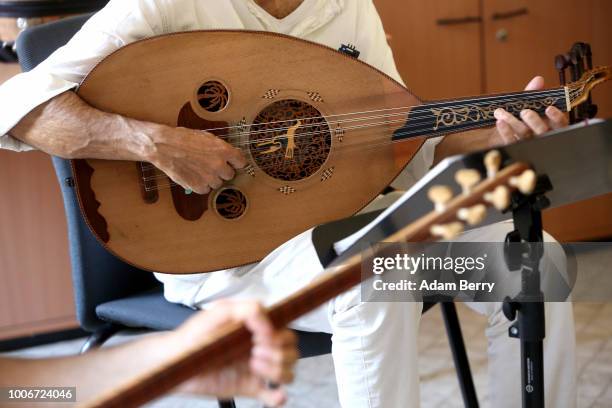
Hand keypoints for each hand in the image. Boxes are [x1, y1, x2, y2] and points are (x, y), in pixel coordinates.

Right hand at [149, 126, 246, 193]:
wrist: (164, 146)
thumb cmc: (184, 138)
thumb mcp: (207, 137)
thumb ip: (222, 148)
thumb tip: (233, 154)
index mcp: (224, 150)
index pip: (241, 162)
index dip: (236, 163)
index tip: (233, 163)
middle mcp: (219, 165)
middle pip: (229, 175)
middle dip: (222, 171)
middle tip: (210, 165)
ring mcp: (209, 177)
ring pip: (218, 183)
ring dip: (211, 179)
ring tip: (199, 170)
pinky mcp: (198, 186)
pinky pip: (206, 190)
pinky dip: (201, 185)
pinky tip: (193, 176)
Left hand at [175, 300, 297, 406]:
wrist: (173, 362)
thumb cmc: (195, 334)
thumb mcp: (219, 312)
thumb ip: (246, 309)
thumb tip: (268, 325)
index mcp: (257, 328)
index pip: (285, 330)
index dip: (279, 334)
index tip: (261, 336)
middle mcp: (260, 347)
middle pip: (292, 351)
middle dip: (279, 352)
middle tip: (255, 352)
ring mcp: (256, 369)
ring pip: (288, 372)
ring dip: (278, 371)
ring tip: (253, 366)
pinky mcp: (249, 388)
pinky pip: (273, 396)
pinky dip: (279, 397)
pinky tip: (274, 395)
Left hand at [493, 76, 568, 143]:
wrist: (499, 131)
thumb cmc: (519, 117)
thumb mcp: (527, 105)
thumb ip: (533, 94)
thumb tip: (538, 80)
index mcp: (550, 126)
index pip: (559, 124)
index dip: (556, 117)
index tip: (549, 108)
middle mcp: (542, 136)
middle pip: (542, 131)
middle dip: (534, 121)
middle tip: (525, 112)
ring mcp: (528, 143)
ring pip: (525, 135)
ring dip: (513, 121)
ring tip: (501, 112)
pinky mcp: (514, 147)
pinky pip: (511, 142)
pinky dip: (506, 131)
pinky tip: (500, 122)